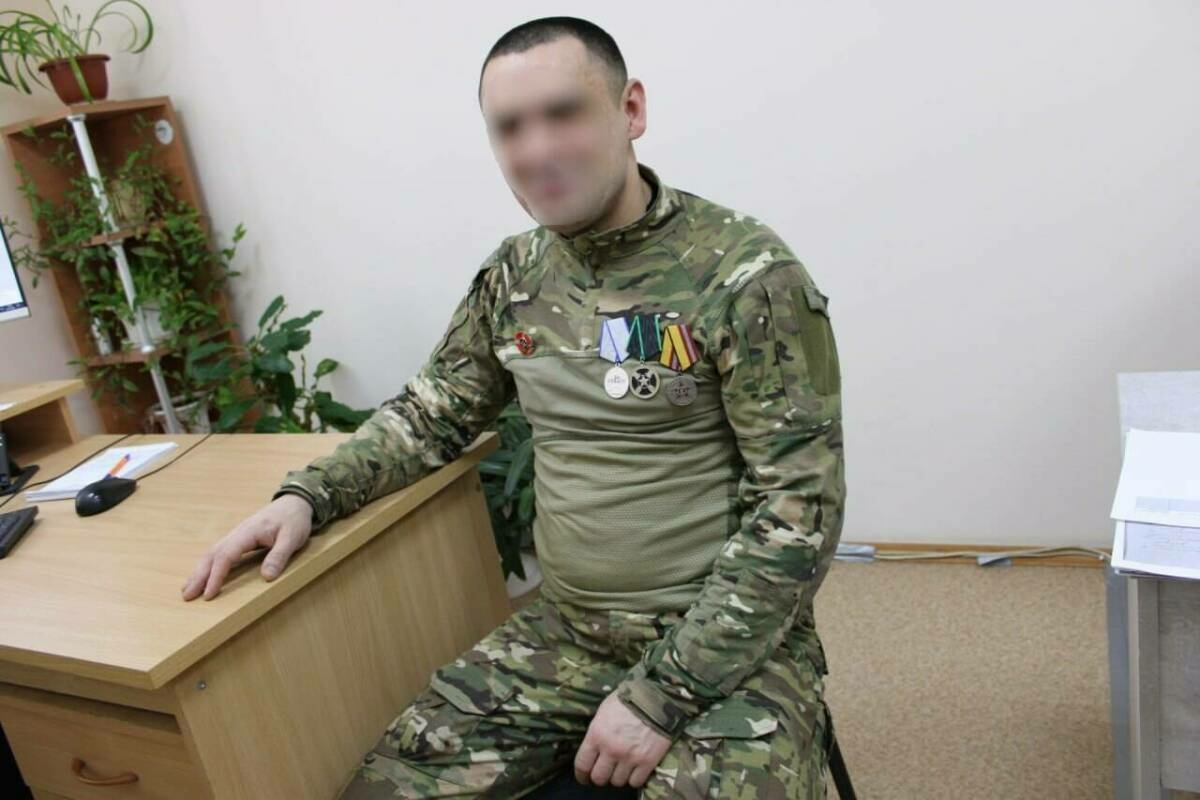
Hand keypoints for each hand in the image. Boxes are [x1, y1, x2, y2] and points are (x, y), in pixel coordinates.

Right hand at [181, 494, 313, 600]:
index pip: (226, 556)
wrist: (294, 503)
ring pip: (212, 553)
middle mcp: (237, 533)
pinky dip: (207, 565)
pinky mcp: (238, 538)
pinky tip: (202, 576)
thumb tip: (266, 577)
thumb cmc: (294, 520)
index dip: (216, 576)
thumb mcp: (292, 538)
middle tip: (187, 596)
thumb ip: (279, 556)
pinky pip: (218, 552)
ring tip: (187, 590)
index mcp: (248, 533)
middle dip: (198, 576)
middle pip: (212, 554)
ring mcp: (236, 535)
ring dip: (199, 571)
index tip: (208, 594)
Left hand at [574, 690, 671, 788]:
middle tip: (604, 772)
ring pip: (617, 782)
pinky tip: (634, 770)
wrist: (658, 697)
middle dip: (600, 776)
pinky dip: (634, 778)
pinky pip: (636, 782)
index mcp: (597, 734)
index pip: (582, 764)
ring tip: (621, 768)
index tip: (584, 777)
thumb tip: (592, 746)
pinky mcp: (648, 762)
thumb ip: (597, 731)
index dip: (582, 774)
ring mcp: (630, 757)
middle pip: (599, 778)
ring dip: (618, 776)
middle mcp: (611, 749)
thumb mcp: (604, 710)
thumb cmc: (629, 698)